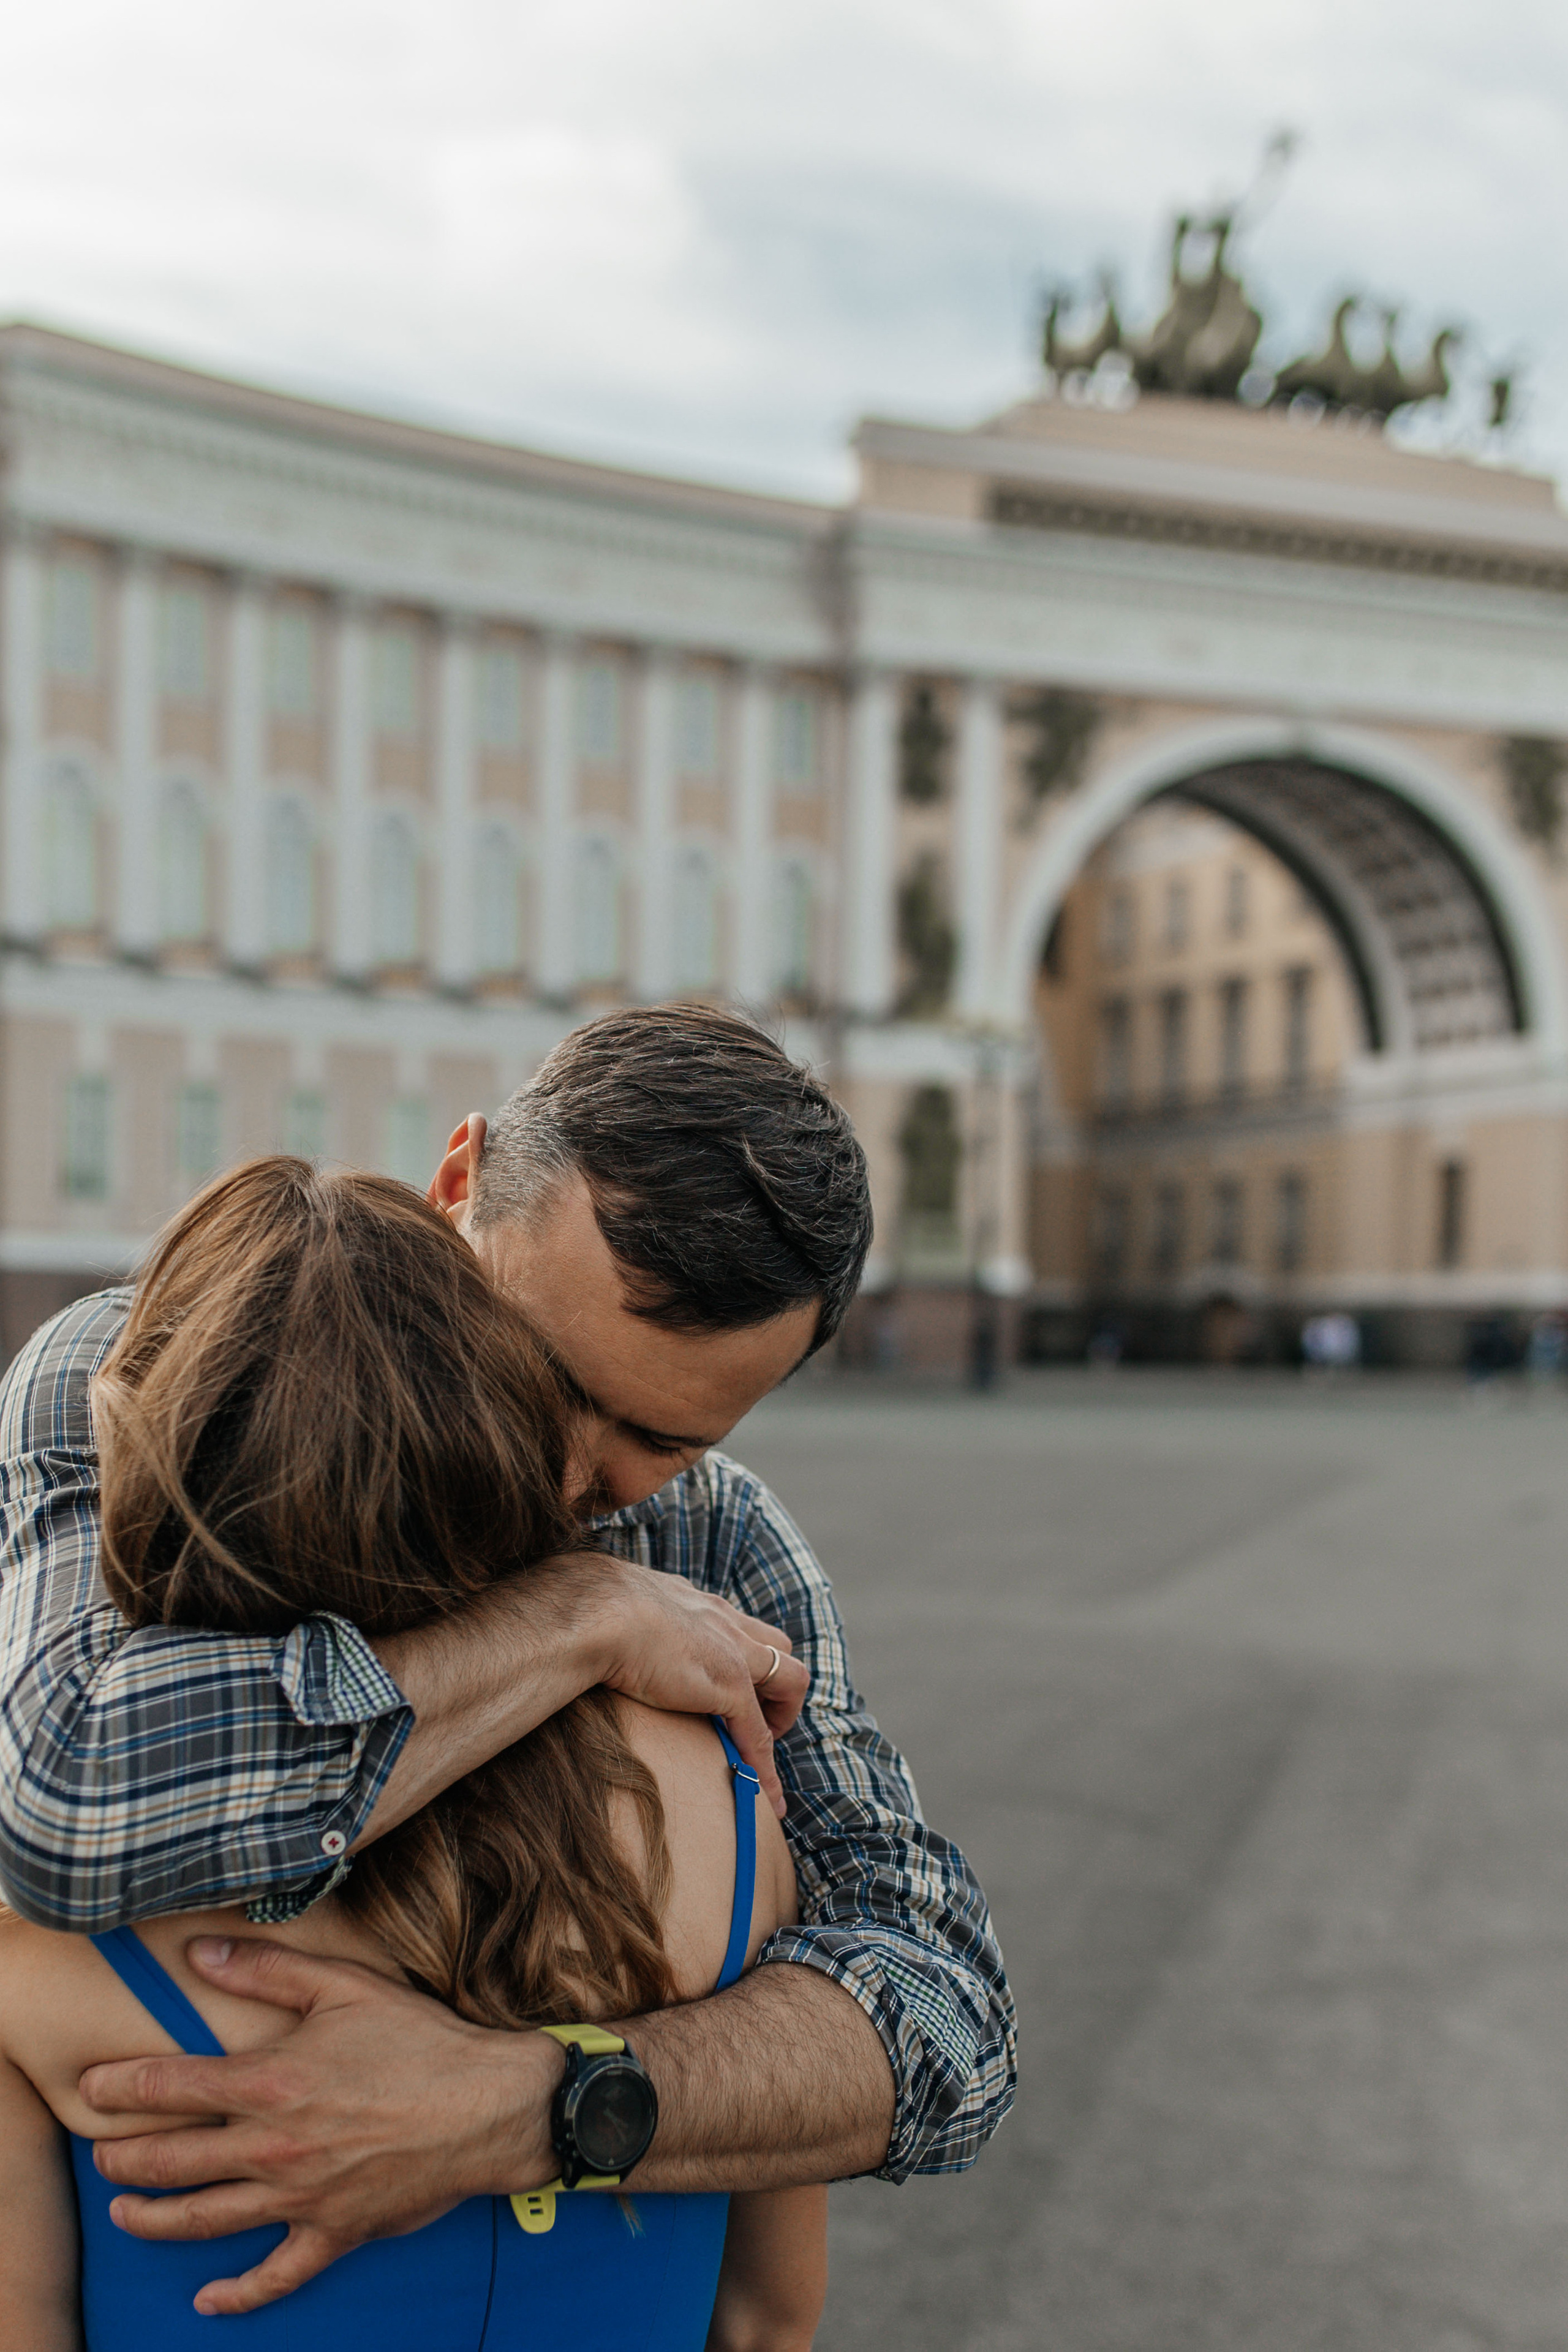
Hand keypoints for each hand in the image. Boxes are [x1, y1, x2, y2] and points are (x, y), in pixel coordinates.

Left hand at [82, 1937, 561, 2316]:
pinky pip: (274, 2276)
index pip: (172, 2086)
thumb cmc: (420, 2040)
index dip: (122, 2087)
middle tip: (100, 2154)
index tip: (92, 2086)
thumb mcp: (344, 1986)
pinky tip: (208, 2299)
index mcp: (272, 2083)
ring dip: (153, 2219)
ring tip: (123, 2212)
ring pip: (204, 2219)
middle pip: (173, 2161)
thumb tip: (199, 1954)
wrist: (489, 2106)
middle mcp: (274, 2147)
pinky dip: (237, 2294)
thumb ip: (266, 1970)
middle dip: (124, 2158)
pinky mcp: (333, 2234)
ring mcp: (300, 2198)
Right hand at [591, 1559, 807, 1817]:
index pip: (733, 1626)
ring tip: (762, 1751)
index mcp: (692, 1602)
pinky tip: (765, 1798)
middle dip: (774, 1681)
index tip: (723, 1686)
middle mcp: (722, 1620)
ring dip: (783, 1716)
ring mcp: (732, 1653)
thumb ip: (613, 1617)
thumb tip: (579, 1625)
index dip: (738, 1657)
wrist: (592, 1613)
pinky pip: (759, 1736)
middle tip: (752, 1716)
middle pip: (776, 1644)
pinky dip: (765, 1769)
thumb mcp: (607, 1606)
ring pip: (790, 1679)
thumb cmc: (584, 1609)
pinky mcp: (728, 1688)